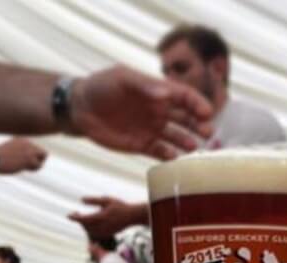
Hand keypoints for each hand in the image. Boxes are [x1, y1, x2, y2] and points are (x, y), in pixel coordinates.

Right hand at [0, 137, 47, 173]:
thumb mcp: (11, 151)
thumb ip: (22, 151)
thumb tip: (36, 157)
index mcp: (22, 138)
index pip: (35, 146)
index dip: (32, 155)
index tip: (23, 159)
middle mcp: (27, 141)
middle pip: (42, 151)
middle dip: (38, 159)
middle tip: (27, 165)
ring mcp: (29, 149)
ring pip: (44, 155)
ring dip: (38, 163)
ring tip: (27, 167)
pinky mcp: (29, 158)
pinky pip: (39, 165)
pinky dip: (33, 169)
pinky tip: (24, 169)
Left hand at [68, 196, 147, 236]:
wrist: (132, 216)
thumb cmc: (120, 206)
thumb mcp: (106, 200)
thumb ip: (93, 200)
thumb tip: (82, 200)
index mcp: (100, 217)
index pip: (83, 219)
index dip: (75, 218)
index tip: (69, 215)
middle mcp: (102, 226)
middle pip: (85, 226)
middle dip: (80, 220)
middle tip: (76, 213)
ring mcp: (105, 231)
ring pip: (90, 231)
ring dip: (85, 226)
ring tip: (84, 218)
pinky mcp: (108, 234)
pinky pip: (96, 234)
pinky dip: (91, 230)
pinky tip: (91, 224)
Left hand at [70, 66, 212, 159]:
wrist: (79, 108)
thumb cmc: (100, 87)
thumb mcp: (121, 79)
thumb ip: (144, 86)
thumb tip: (166, 94)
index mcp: (158, 93)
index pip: (185, 97)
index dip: (198, 104)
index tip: (207, 113)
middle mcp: (160, 112)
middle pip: (188, 119)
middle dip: (200, 125)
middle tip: (207, 133)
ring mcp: (153, 129)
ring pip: (178, 138)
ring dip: (188, 142)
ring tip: (193, 147)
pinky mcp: (143, 145)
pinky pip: (162, 153)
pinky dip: (171, 157)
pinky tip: (176, 159)